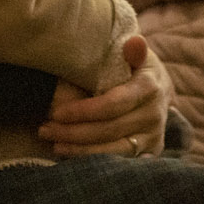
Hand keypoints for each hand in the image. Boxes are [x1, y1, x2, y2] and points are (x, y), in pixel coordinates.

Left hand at [38, 35, 169, 158]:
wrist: (159, 87)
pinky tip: (71, 155)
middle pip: (108, 129)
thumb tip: (135, 42)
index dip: (82, 111)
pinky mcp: (150, 152)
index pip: (112, 104)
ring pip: (113, 150)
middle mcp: (155, 114)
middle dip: (73, 131)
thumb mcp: (133, 54)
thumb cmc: (135, 67)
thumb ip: (132, 51)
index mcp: (150, 87)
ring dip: (79, 150)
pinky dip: (94, 160)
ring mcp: (154, 136)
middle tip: (45, 129)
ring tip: (53, 142)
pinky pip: (119, 162)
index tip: (55, 112)